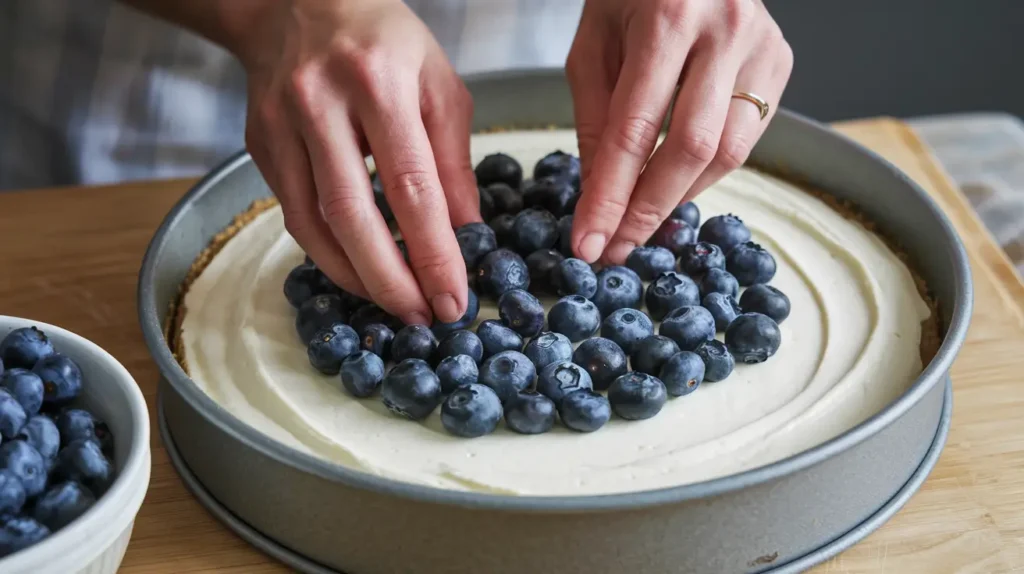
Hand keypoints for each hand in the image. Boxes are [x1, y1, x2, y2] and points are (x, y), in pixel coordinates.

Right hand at [240, 0, 477, 325]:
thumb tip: (467, 233)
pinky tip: (359, 271)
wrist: (296, 4)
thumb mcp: (437, 85)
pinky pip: (293, 215)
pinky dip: (328, 253)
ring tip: (394, 305)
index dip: (433, 252)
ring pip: (313, 225)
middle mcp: (320, 104)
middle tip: (422, 318)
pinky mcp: (259, 145)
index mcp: (378, 83)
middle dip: (390, 280)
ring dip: (355, 277)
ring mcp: (280, 126)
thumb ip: (452, 161)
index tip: (454, 298)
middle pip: (352, 215)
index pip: (410, 186)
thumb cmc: (383, 43)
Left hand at [566, 0, 792, 263]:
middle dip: (648, 211)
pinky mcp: (782, 61)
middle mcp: (726, 30)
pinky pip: (747, 137)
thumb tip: (599, 196)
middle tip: (617, 249)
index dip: (609, 196)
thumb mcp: (594, 41)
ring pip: (728, 151)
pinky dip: (708, 169)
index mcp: (668, 17)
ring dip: (680, 196)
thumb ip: (595, 118)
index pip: (634, 130)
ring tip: (641, 219)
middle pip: (690, 149)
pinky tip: (676, 181)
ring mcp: (762, 45)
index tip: (588, 243)